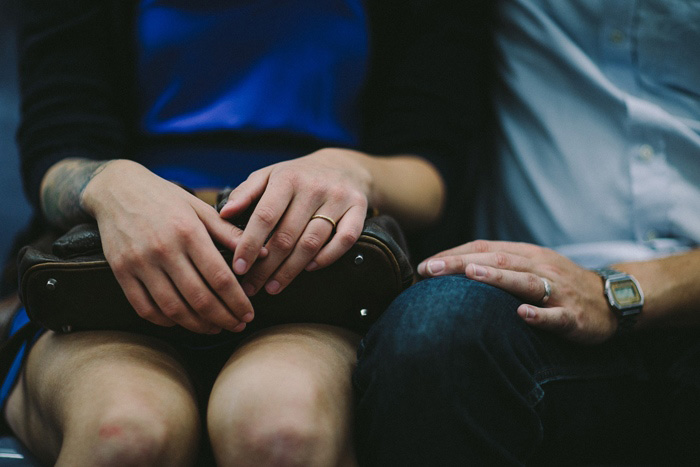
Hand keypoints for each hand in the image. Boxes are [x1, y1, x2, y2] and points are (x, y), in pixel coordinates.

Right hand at [82, 160, 252, 333]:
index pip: (219, 277)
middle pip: (199, 298)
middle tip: (237, 326)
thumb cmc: (165, 198)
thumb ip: (229, 233)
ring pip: (173, 308)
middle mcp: (163, 249)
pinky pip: (145, 308)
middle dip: (223, 318)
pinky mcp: (120, 272)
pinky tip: (182, 321)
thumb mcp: (200, 208)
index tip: (249, 313)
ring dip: (197, 325)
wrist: (117, 189)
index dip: (237, 301)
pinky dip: (165, 321)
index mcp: (188, 232)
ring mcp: (139, 263)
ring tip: (215, 328)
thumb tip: (264, 252)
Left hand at [219, 148, 370, 297]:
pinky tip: (308, 269)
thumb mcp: (269, 175)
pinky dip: (326, 258)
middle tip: (251, 287)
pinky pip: (344, 240)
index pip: (265, 216)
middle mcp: (314, 187)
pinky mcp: (359, 209)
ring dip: (290, 270)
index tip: (238, 268)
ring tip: (272, 287)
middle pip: (287, 235)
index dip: (250, 244)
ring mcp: (339, 198)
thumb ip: (245, 193)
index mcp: (288, 178)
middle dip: (266, 266)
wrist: (342, 165)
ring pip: (312, 243)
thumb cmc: (298, 176)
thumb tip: (223, 213)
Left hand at [417, 240, 617, 343]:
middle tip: (430, 270)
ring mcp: (557, 291)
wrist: (612, 299)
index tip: (425, 266)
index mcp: (527, 254)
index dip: (454, 255)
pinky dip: (539, 314)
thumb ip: (499, 264)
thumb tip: (455, 268)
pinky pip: (556, 314)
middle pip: (498, 260)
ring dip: (497, 278)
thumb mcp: (531, 266)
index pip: (484, 248)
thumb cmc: (560, 283)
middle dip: (461, 264)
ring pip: (525, 281)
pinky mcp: (573, 316)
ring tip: (470, 275)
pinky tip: (523, 315)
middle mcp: (540, 267)